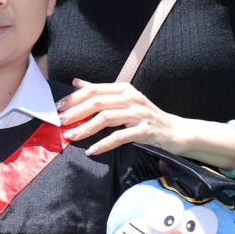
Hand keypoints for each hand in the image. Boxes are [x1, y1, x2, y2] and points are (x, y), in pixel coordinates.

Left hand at [57, 79, 185, 157]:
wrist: (176, 131)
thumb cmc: (147, 117)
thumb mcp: (125, 100)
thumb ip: (102, 92)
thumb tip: (77, 83)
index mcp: (124, 89)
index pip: (94, 90)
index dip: (74, 98)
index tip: (58, 107)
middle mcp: (131, 98)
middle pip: (97, 102)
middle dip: (76, 112)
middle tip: (60, 121)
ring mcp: (139, 114)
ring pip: (106, 117)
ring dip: (85, 128)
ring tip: (71, 136)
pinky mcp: (145, 130)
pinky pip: (120, 136)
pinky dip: (104, 144)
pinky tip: (92, 150)